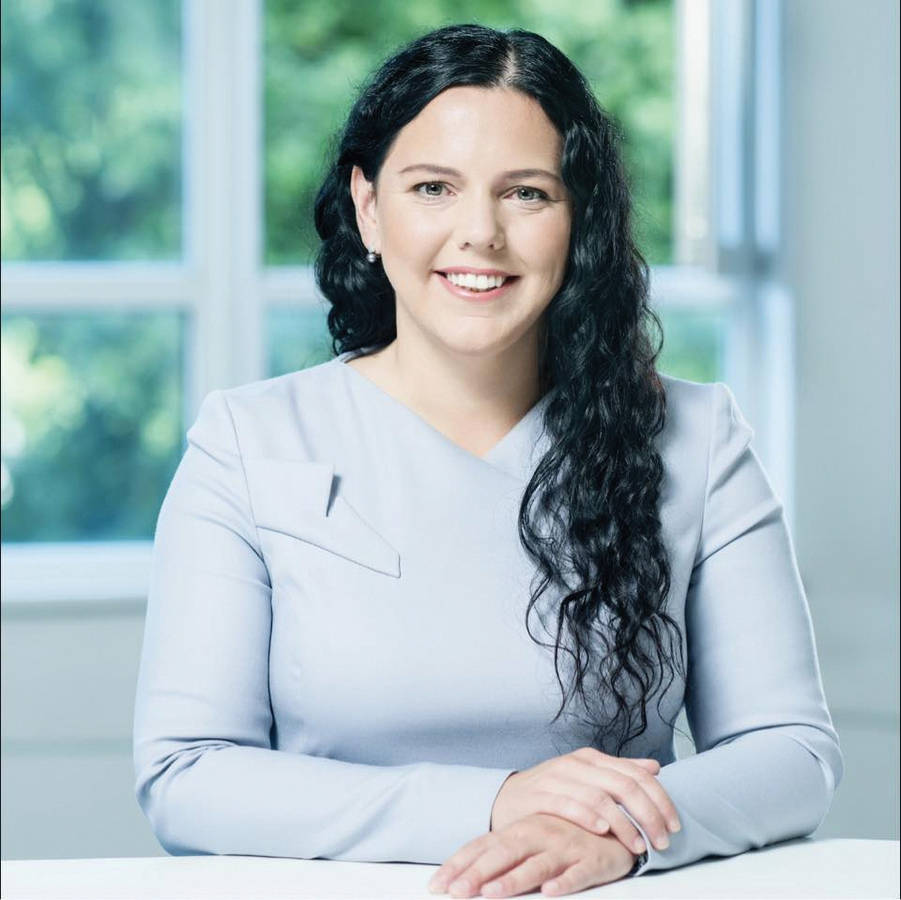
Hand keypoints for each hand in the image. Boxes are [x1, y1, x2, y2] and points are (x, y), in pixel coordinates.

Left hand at [428, 812, 636, 896]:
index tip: (436, 885)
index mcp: (520, 829)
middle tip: (455, 893)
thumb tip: (465, 875)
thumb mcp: (531, 839)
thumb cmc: (565, 834)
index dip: (459, 865)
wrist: (615, 822)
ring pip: (537, 866)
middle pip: (503, 854)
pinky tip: (551, 893)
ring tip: (491, 894)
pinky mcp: (592, 861)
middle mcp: (539, 834)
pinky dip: (565, 883)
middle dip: (477, 874)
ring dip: (513, 880)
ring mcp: (565, 847)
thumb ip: (502, 853)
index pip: (483, 846)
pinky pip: (578, 874)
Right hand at [490, 747, 678, 855]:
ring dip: (625, 824)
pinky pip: (569, 804)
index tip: (674, 825)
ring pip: (601, 797)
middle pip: (625, 786)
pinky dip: (589, 817)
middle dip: (649, 815)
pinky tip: (603, 831)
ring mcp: (558, 778)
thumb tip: (654, 767)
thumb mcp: (587, 777)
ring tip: (639, 846)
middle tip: (662, 841)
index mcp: (592, 758)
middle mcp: (578, 764)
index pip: (637, 774)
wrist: (506, 798)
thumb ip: (619, 772)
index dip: (660, 799)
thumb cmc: (552, 791)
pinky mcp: (540, 796)